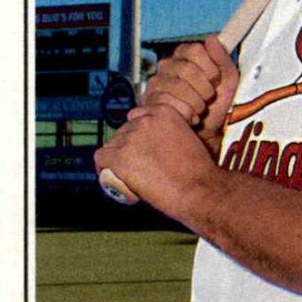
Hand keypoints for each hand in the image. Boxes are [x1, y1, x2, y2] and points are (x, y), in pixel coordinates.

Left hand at [94, 104, 219, 222]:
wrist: (199, 190)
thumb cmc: (198, 171)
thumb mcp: (189, 137)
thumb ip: (171, 132)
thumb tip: (155, 144)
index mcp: (163, 111)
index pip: (137, 117)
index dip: (138, 135)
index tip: (142, 149)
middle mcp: (145, 120)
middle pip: (124, 132)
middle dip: (128, 147)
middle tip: (137, 166)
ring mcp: (131, 138)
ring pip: (112, 145)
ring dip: (117, 158)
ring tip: (127, 174)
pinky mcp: (120, 157)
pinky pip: (102, 158)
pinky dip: (103, 167)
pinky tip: (109, 174)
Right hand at [140, 34, 239, 154]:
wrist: (204, 133)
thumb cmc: (215, 104)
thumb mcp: (228, 80)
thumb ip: (223, 58)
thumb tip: (212, 38)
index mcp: (185, 55)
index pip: (195, 50)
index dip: (210, 68)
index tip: (216, 81)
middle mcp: (167, 65)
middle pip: (187, 69)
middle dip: (204, 88)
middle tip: (208, 98)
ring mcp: (156, 83)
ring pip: (177, 87)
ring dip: (196, 103)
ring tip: (200, 109)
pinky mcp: (149, 102)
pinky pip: (168, 103)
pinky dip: (185, 113)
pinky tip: (189, 117)